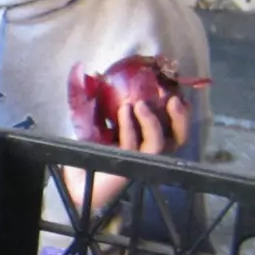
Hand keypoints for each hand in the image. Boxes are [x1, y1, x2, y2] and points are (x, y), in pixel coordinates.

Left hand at [61, 95, 193, 216]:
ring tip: (139, 104)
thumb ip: (98, 103)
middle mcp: (147, 150)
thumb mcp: (92, 121)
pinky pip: (139, 146)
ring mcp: (140, 159)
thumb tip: (94, 74)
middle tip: (174, 99)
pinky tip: (125, 110)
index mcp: (144, 138)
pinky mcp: (130, 165)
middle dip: (181, 118)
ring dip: (152, 120)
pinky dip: (134, 126)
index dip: (177, 110)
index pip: (170, 125)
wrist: (73, 180)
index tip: (172, 91)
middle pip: (178, 137)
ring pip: (161, 142)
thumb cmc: (83, 151)